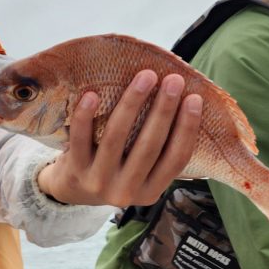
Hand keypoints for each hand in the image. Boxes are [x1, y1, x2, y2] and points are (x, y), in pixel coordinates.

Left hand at [36, 70, 201, 206]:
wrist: (73, 191)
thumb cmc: (116, 171)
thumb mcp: (141, 173)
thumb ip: (159, 150)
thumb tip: (186, 101)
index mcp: (151, 191)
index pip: (176, 159)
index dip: (188, 128)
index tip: (195, 98)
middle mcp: (126, 191)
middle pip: (149, 146)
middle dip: (163, 110)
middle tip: (173, 80)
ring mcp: (98, 182)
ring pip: (116, 138)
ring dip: (132, 103)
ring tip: (145, 76)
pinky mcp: (74, 171)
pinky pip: (80, 140)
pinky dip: (85, 117)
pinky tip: (92, 95)